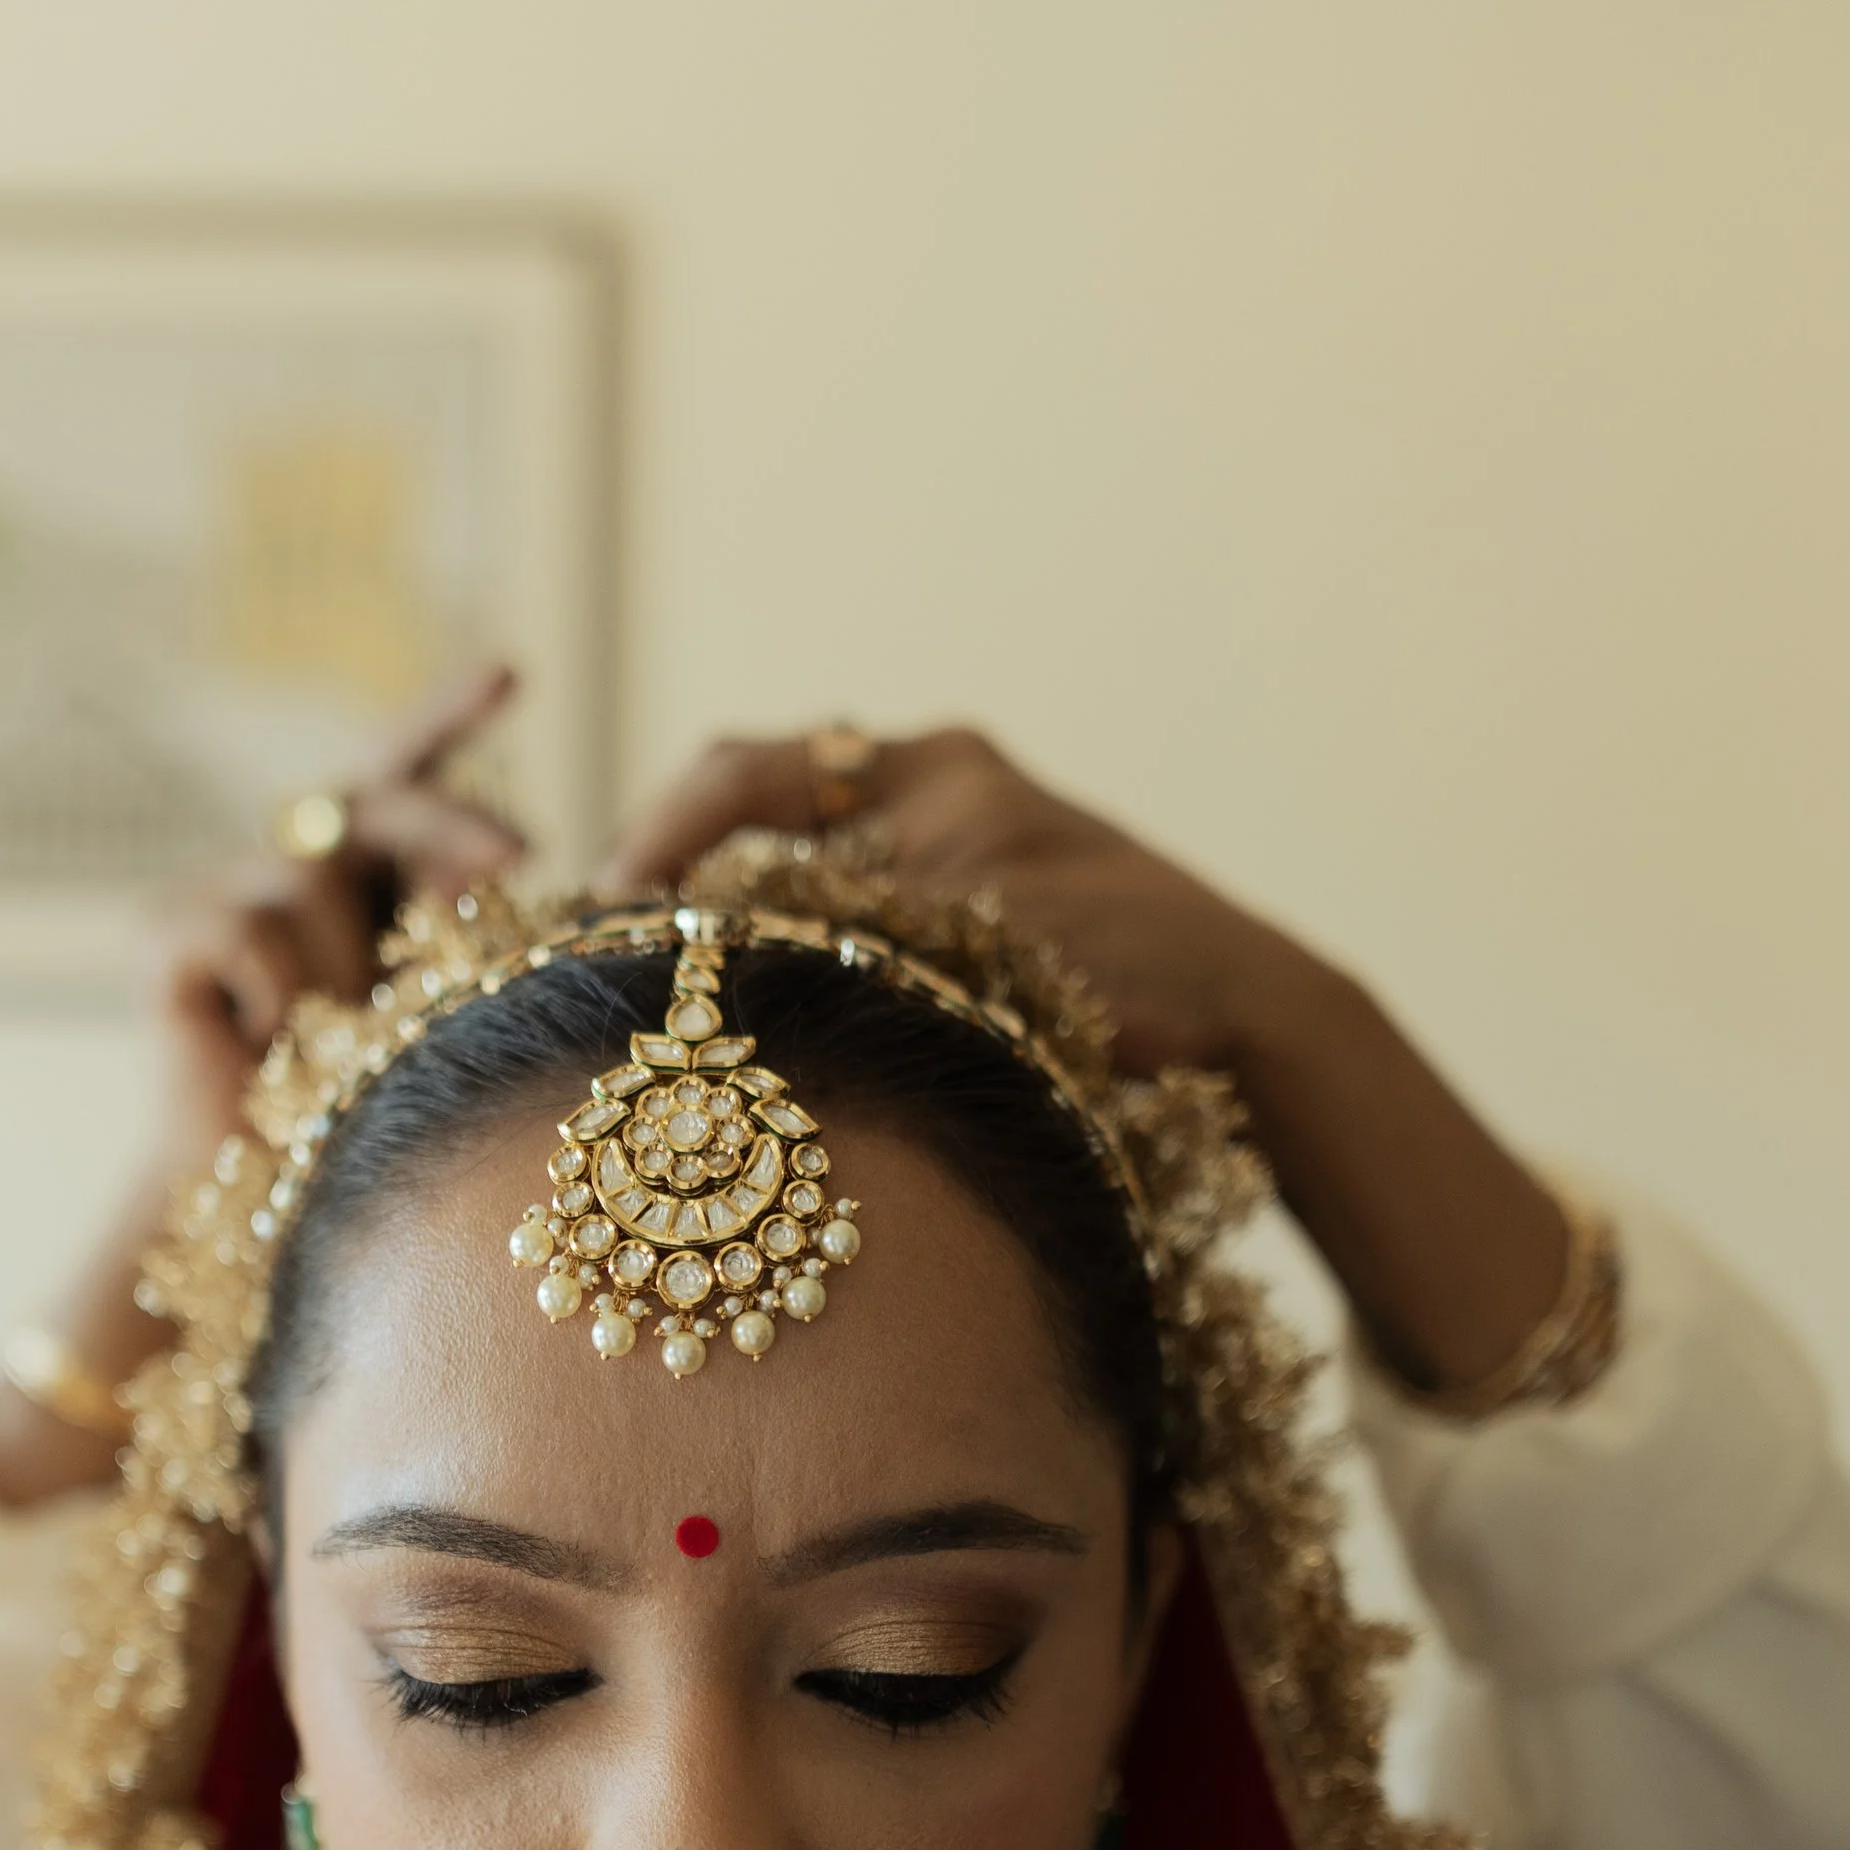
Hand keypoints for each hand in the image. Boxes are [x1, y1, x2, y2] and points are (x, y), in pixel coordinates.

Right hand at [149, 663, 527, 1181]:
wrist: (262, 1198)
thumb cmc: (356, 1108)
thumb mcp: (426, 1003)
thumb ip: (454, 919)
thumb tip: (510, 843)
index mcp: (354, 872)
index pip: (399, 773)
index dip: (447, 716)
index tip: (514, 672)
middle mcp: (281, 860)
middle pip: (371, 797)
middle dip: (448, 821)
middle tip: (524, 849)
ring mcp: (216, 886)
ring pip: (315, 878)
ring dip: (343, 972)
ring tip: (322, 1046)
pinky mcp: (163, 927)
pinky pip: (253, 932)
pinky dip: (278, 997)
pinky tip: (262, 1045)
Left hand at [598, 724, 1570, 1395]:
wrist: (1260, 1025)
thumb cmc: (1087, 993)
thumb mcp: (959, 936)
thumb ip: (850, 923)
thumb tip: (679, 977)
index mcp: (927, 764)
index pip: (744, 769)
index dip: (653, 835)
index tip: (590, 906)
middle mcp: (957, 783)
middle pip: (759, 832)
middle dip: (676, 906)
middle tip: (606, 976)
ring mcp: (1009, 848)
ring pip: (829, 919)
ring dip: (764, 988)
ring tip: (703, 1053)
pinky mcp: (1054, 929)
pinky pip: (923, 985)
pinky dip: (868, 1031)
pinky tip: (833, 1086)